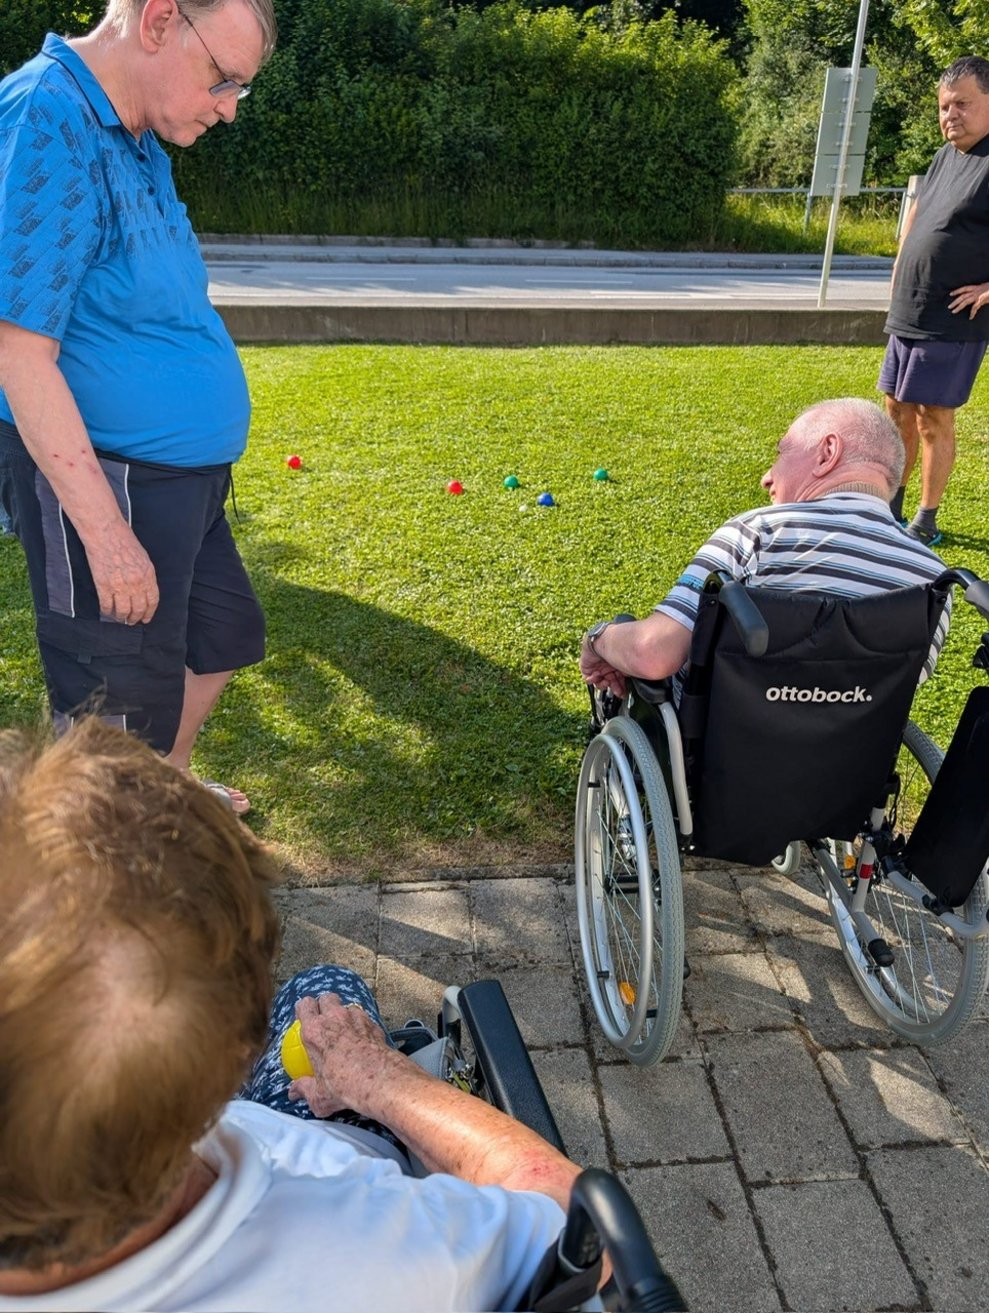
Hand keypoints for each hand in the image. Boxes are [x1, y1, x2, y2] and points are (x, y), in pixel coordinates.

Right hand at [81, 521, 159, 624]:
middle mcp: (136, 583)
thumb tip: (145, 590)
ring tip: (120, 619)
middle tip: (132, 622)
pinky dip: (107, 612)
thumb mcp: (143, 558)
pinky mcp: (103, 585)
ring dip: (122, 618)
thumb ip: (145, 575)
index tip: (146, 619)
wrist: (106, 532)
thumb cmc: (124, 541)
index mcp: (148, 575)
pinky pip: (106, 605)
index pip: (152, 601)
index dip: (149, 613)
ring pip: (123, 611)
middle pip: (138, 609)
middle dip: (136, 618)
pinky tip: (107, 612)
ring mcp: (119, 585)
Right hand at [289, 993, 399, 1117]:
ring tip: (345, 1031)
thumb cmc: (346, 1086)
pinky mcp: (374, 1024)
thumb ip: (304, 1090)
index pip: (305, 1005)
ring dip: (345, 1015)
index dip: (305, 1009)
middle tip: (324, 1021)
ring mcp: (356, 1018)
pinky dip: (362, 1025)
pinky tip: (363, 1040)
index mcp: (315, 1031)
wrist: (381, 1081)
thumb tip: (294, 1092)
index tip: (305, 1018)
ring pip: (347, 1006)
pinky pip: (365, 1018)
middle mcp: (335, 1019)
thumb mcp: (319, 1096)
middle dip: (325, 1005)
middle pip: (327, 998)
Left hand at [579, 637, 627, 698]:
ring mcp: (597, 666)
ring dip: (603, 685)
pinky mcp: (587, 667)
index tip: (624, 693)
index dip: (622, 687)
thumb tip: (635, 686)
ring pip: (599, 682)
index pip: (620, 679)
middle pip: (610, 682)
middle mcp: (608, 665)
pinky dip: (593, 680)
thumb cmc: (619, 649)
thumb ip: (630, 675)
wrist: (604, 641)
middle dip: (614, 688)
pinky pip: (588, 679)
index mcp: (618, 663)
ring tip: (606, 681)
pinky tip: (598, 676)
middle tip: (618, 692)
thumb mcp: (627, 665)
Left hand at [948, 282, 988, 318]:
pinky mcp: (981, 299)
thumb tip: (977, 304)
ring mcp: (978, 295)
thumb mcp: (986, 293)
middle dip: (955, 301)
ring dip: (959, 306)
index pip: (965, 288)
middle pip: (962, 295)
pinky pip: (974, 307)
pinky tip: (970, 317)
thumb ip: (980, 298)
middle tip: (949, 307)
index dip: (957, 291)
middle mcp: (976, 290)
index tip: (951, 294)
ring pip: (965, 301)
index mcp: (977, 287)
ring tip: (953, 311)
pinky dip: (972, 313)